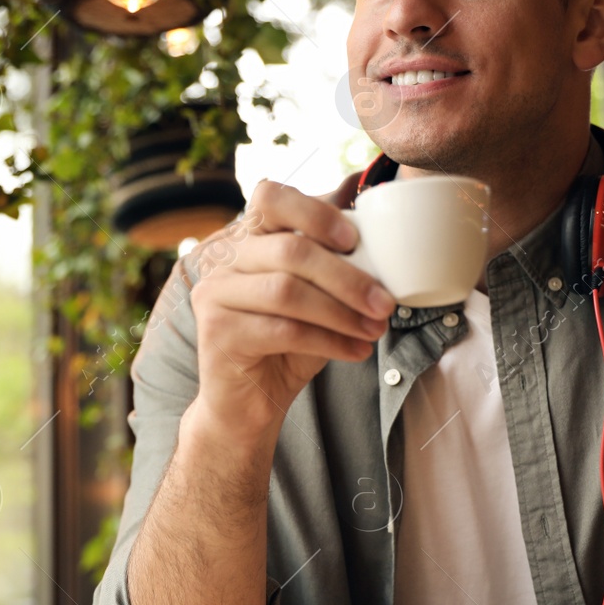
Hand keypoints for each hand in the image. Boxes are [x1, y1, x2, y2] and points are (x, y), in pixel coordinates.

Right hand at [188, 180, 395, 437]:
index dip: (314, 213)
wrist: (247, 407)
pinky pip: (283, 330)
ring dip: (341, 312)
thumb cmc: (285, 347)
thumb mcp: (314, 301)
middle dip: (347, 277)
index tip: (354, 239)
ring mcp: (215, 295)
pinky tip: (355, 351)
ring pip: (287, 291)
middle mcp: (225, 261)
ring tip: (374, 329)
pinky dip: (329, 341)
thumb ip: (333, 271)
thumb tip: (388, 253)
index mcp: (248, 240)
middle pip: (289, 251)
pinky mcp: (217, 333)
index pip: (270, 197)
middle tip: (384, 302)